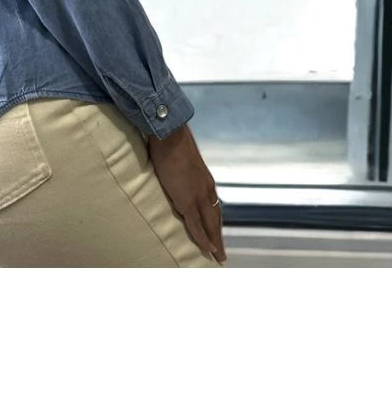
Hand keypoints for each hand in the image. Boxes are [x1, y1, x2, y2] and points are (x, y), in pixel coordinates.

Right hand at [147, 123, 225, 262]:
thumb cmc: (172, 143)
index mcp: (206, 181)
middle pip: (216, 219)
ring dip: (214, 242)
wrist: (170, 136)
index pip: (213, 206)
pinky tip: (207, 249)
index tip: (216, 233)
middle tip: (221, 254)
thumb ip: (183, 171)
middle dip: (218, 236)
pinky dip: (203, 239)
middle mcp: (207, 190)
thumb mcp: (183, 160)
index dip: (214, 221)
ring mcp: (198, 196)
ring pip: (210, 225)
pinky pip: (196, 225)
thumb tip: (176, 175)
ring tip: (217, 256)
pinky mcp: (187, 201)